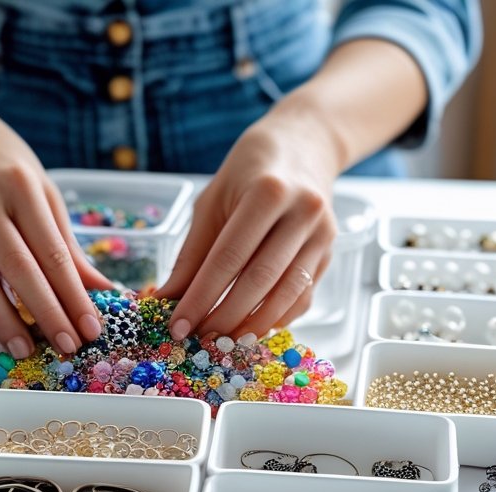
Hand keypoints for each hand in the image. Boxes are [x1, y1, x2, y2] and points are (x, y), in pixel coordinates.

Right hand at [0, 103, 109, 358]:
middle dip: (47, 313)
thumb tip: (101, 291)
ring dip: (8, 320)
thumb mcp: (41, 194)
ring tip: (27, 350)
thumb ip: (66, 245)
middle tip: (68, 347)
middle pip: (21, 267)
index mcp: (22, 186)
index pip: (53, 251)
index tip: (91, 328)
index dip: (73, 295)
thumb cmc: (3, 168)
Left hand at [157, 112, 342, 339]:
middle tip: (198, 339)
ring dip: (251, 324)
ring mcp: (322, 234)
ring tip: (222, 340)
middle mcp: (302, 212)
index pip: (228, 258)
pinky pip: (303, 296)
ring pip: (286, 294)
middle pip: (259, 280)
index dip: (201, 297)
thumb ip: (192, 253)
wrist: (304, 147)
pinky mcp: (329, 253)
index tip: (178, 324)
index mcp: (267, 192)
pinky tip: (251, 327)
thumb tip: (166, 299)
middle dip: (224, 316)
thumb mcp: (212, 202)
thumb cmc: (248, 173)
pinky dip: (276, 318)